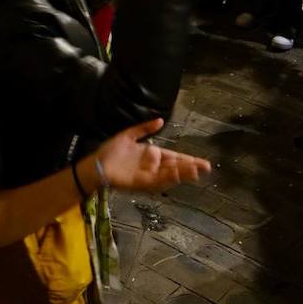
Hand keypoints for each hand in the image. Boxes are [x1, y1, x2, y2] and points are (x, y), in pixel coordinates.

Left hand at [92, 118, 210, 191]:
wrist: (96, 164)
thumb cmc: (110, 151)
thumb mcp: (129, 135)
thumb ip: (145, 128)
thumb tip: (161, 120)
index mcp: (151, 155)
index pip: (174, 157)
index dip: (188, 160)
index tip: (202, 162)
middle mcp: (153, 167)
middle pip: (176, 167)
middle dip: (190, 168)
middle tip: (206, 167)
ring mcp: (148, 176)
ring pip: (170, 175)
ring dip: (183, 173)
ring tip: (197, 171)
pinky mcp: (142, 183)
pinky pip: (158, 180)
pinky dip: (168, 178)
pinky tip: (179, 175)